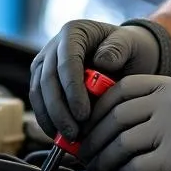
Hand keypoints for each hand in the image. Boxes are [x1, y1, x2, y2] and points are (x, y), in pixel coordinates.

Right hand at [29, 19, 170, 139]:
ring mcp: (45, 64)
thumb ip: (119, 48)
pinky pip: (39, 102)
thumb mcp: (132, 44)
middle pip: (47, 79)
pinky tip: (60, 137)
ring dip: (51, 118)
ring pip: (38, 93)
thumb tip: (101, 61)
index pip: (66, 61)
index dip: (72, 89)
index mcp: (74, 32)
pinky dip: (48, 120)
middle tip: (74, 133)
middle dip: (59, 110)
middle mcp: (54, 46)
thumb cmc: (130, 49)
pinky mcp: (43, 82)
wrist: (127, 57)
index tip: (84, 114)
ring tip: (68, 138)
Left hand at [80, 76, 170, 170]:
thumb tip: (115, 125)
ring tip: (99, 169)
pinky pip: (137, 166)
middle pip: (114, 117)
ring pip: (121, 143)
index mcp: (169, 85)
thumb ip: (157, 106)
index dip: (97, 108)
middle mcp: (169, 102)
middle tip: (85, 153)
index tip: (87, 125)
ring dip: (104, 160)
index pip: (120, 90)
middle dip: (93, 138)